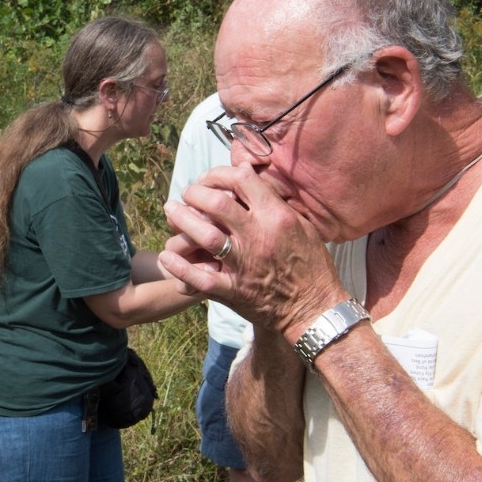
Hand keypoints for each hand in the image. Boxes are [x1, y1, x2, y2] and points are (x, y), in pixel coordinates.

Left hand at [160, 164, 345, 336]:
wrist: (315, 309)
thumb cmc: (311, 264)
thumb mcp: (301, 225)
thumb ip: (274, 200)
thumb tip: (248, 172)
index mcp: (277, 216)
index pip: (242, 180)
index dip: (219, 173)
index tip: (209, 178)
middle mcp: (258, 236)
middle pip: (217, 203)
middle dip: (195, 193)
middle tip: (186, 194)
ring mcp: (244, 264)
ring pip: (205, 236)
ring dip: (182, 221)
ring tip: (171, 212)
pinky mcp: (234, 291)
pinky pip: (200, 278)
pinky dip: (180, 267)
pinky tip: (166, 256)